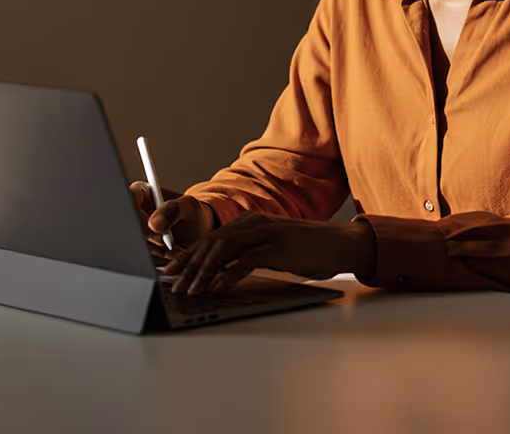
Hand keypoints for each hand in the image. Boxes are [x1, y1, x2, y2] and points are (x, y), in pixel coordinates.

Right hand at [128, 183, 213, 264]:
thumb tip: (154, 224)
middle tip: (168, 243)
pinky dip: (156, 258)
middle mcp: (134, 210)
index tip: (155, 229)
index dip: (138, 218)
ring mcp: (134, 230)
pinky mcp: (138, 246)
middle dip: (149, 239)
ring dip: (155, 250)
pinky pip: (140, 256)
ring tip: (174, 247)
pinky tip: (170, 252)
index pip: (128, 202)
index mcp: (142, 193)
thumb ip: (174, 210)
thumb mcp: (189, 206)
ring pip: (134, 244)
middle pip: (129, 227)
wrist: (199, 232)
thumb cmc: (193, 213)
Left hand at [163, 213, 375, 295]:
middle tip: (173, 284)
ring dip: (203, 271)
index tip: (172, 271)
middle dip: (189, 264)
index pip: (211, 237)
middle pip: (212, 241)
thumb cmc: (305, 250)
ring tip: (190, 289)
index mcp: (249, 221)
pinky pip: (246, 259)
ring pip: (223, 249)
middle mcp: (253, 222)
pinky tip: (217, 287)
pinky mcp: (277, 246)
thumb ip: (247, 255)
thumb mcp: (271, 249)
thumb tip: (218, 275)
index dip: (188, 254)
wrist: (338, 243)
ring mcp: (265, 232)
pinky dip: (228, 274)